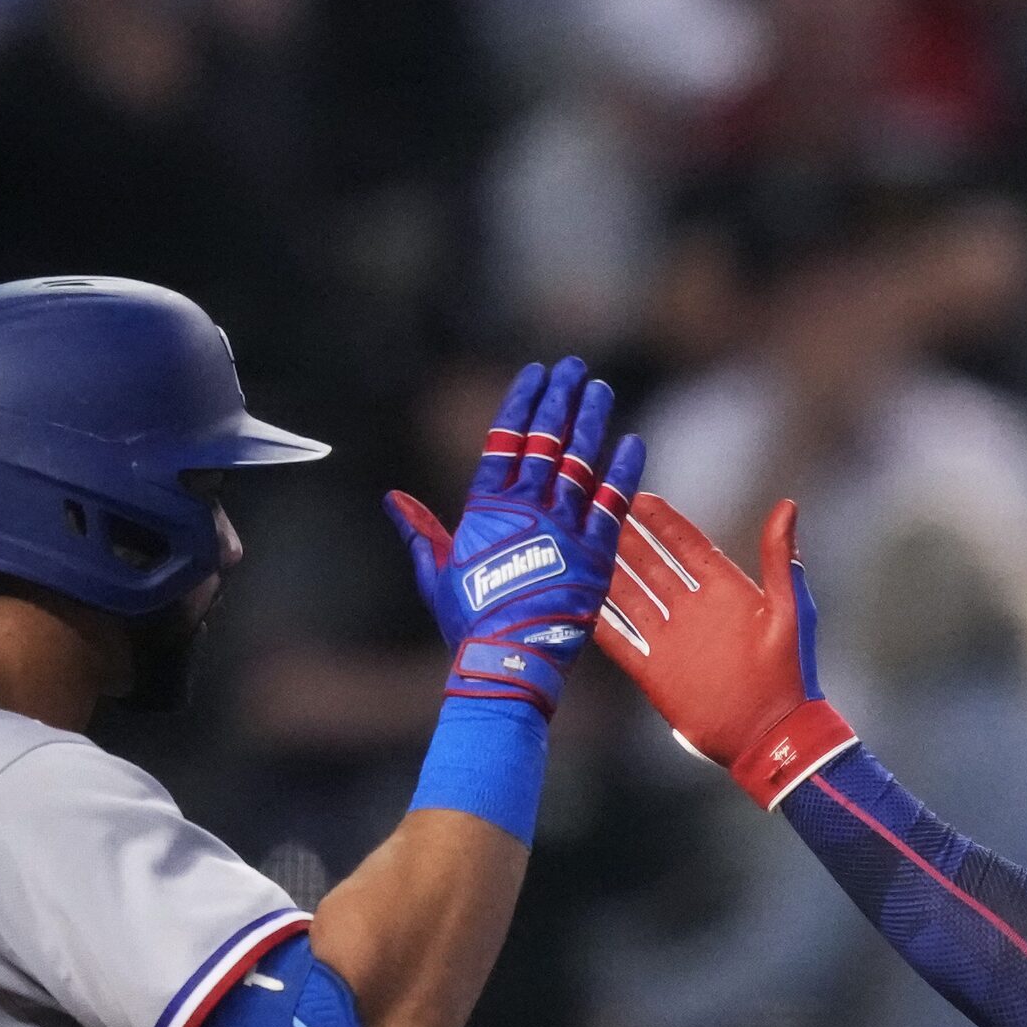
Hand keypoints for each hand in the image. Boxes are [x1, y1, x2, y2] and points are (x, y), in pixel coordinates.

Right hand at [384, 357, 645, 716]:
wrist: (506, 659)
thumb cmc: (467, 622)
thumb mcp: (436, 572)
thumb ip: (420, 531)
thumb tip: (393, 499)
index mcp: (487, 507)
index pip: (506, 438)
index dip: (523, 402)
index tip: (538, 372)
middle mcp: (527, 507)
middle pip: (548, 438)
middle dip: (561, 398)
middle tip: (577, 367)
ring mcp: (563, 526)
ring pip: (581, 460)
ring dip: (592, 421)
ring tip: (601, 390)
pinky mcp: (595, 552)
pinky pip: (613, 502)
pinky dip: (624, 471)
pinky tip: (632, 442)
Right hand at [592, 493, 855, 807]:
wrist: (772, 736)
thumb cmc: (790, 674)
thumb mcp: (790, 610)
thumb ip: (780, 558)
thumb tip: (787, 504)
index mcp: (726, 591)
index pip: (688, 546)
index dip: (665, 522)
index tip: (641, 496)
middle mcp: (694, 611)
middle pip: (653, 566)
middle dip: (627, 539)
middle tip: (598, 512)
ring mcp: (672, 640)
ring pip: (631, 597)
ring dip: (608, 573)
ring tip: (582, 547)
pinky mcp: (655, 672)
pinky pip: (620, 641)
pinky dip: (599, 623)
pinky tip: (577, 603)